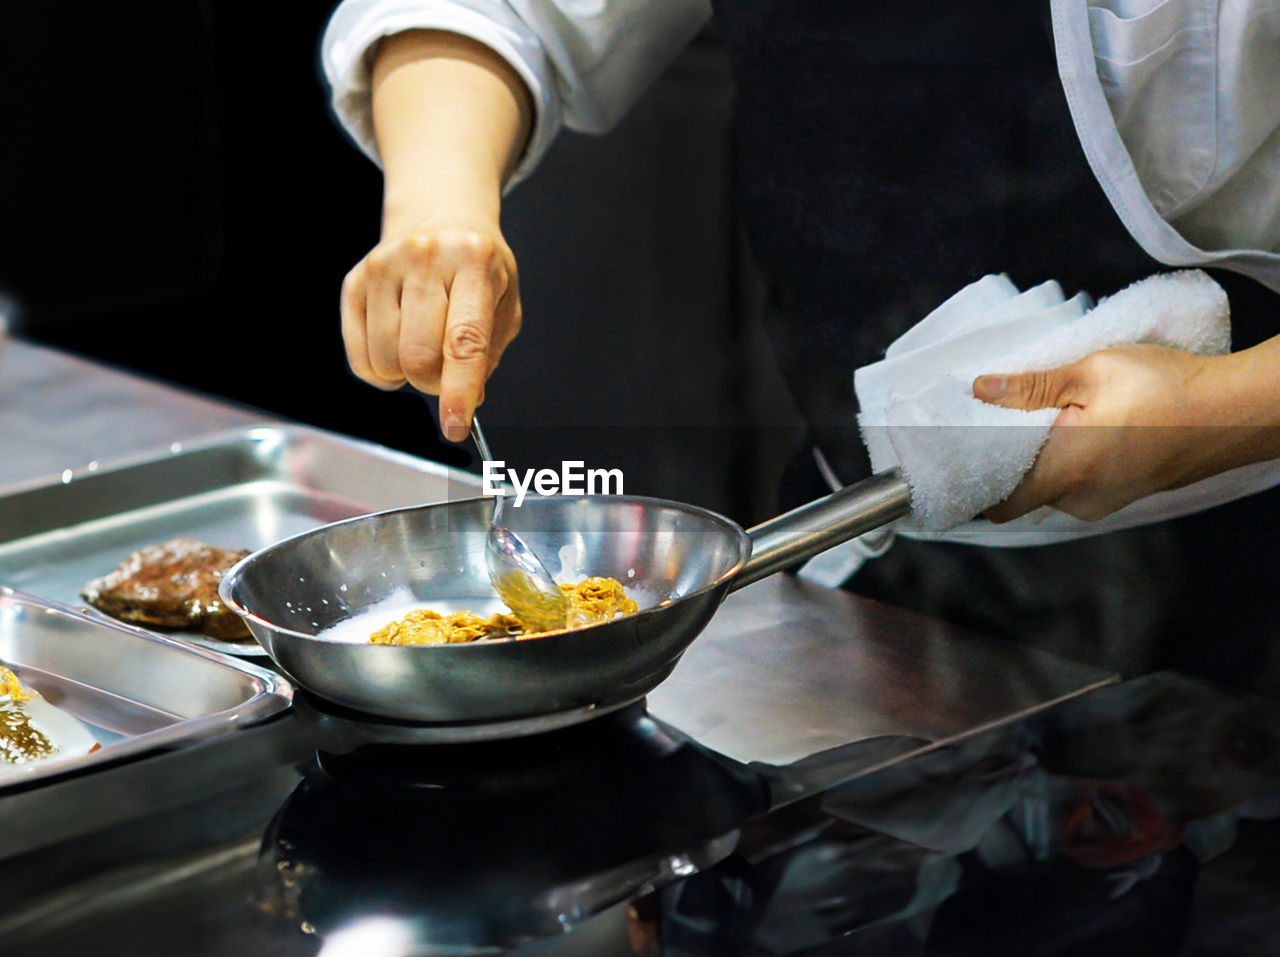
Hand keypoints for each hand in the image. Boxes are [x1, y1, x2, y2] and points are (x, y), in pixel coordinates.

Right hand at [341, 216, 520, 441]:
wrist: (440, 216)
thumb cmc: (477, 266)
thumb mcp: (504, 301)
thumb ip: (488, 353)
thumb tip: (466, 400)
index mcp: (473, 261)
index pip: (463, 341)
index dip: (459, 391)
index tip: (456, 427)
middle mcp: (424, 258)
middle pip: (418, 358)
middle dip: (436, 384)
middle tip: (448, 371)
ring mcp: (383, 267)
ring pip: (386, 362)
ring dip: (407, 375)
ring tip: (424, 348)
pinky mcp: (354, 281)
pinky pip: (360, 359)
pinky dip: (381, 372)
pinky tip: (398, 347)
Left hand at [972, 344, 1232, 521]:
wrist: (1234, 412)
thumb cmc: (1167, 389)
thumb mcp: (1091, 371)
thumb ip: (1031, 386)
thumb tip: (980, 390)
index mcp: (1065, 472)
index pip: (998, 501)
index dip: (973, 480)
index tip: (955, 454)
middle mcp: (1080, 499)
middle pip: (1019, 493)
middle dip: (1002, 462)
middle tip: (989, 423)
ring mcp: (1102, 502)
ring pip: (1047, 487)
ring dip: (1035, 458)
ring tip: (1032, 418)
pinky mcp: (1119, 494)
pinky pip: (1074, 484)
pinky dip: (1061, 461)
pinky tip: (1067, 427)